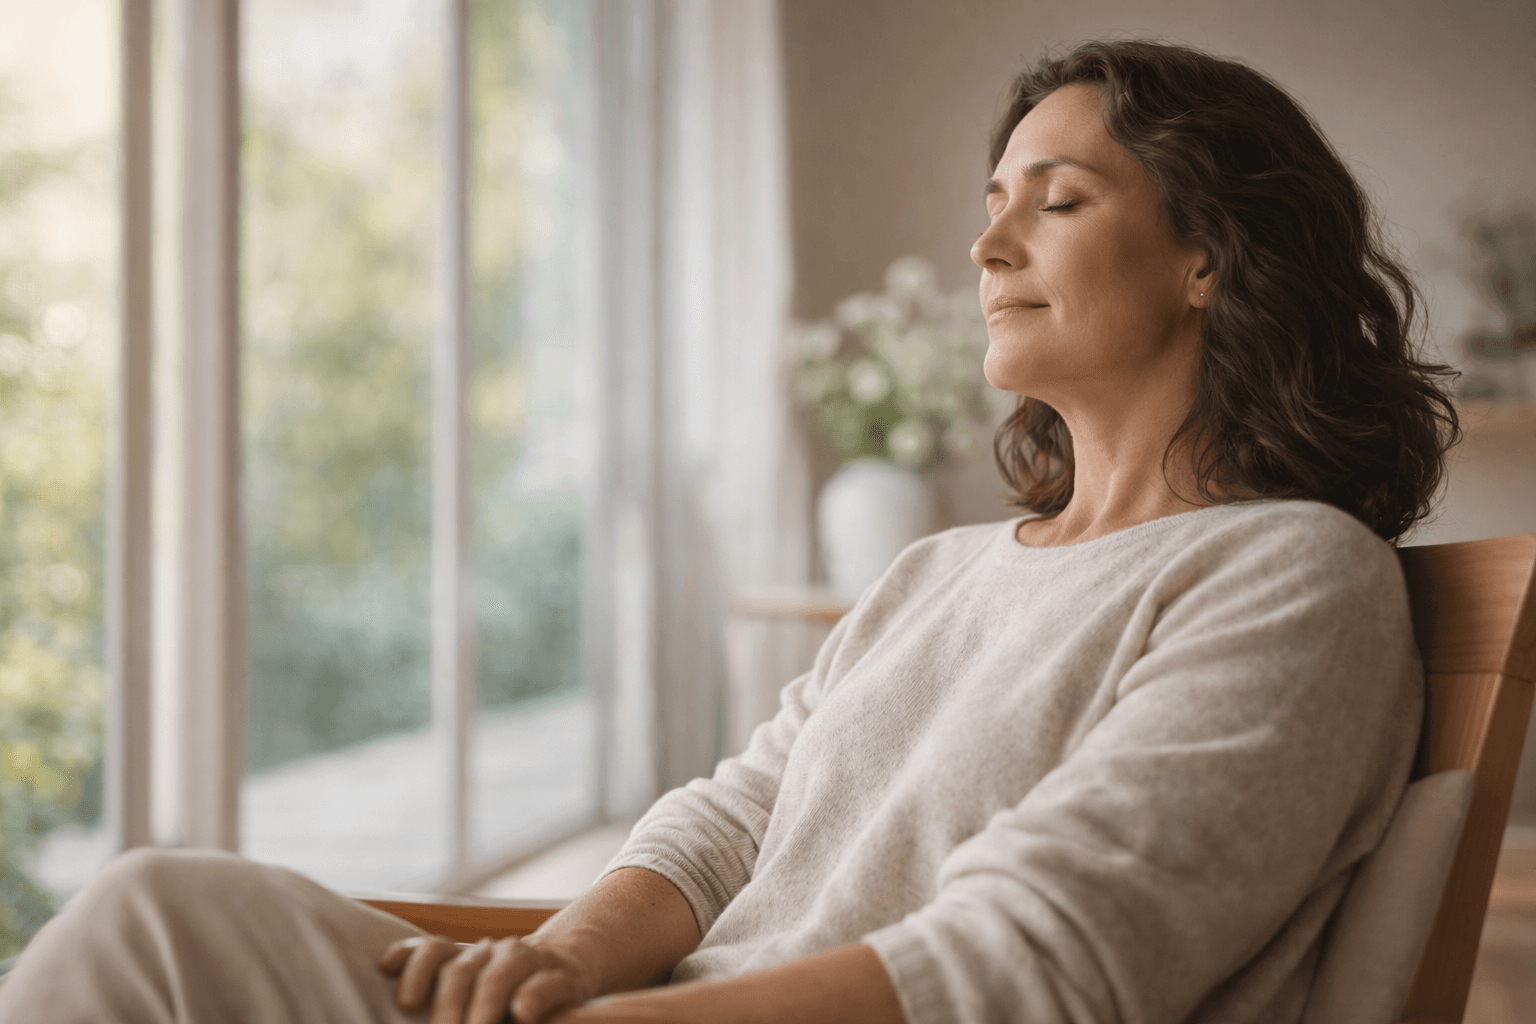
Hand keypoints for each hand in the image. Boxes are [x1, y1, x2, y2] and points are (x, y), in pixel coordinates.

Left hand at [378, 933, 596, 1023]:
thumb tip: (401, 994)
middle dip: (447, 1006)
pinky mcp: (563, 978)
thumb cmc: (506, 993)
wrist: (571, 968)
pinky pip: (545, 984)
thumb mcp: (469, 989)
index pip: (434, 950)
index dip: (416, 970)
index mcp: (466, 957)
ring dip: (485, 1005)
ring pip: (501, 974)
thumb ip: (438, 992)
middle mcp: (494, 953)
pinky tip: (522, 1016)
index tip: (406, 1002)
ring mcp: (529, 961)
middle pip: (462, 970)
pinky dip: (532, 999)